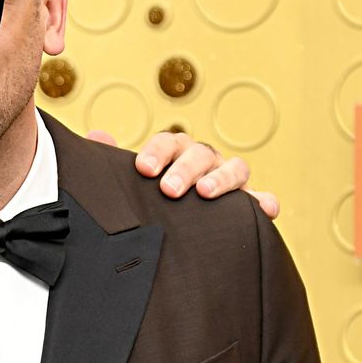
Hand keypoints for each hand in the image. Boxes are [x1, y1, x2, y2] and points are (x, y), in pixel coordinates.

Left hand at [87, 128, 278, 219]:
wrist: (172, 227)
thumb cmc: (151, 198)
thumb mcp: (132, 182)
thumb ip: (114, 163)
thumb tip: (96, 135)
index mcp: (176, 152)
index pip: (168, 142)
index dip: (157, 153)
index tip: (143, 170)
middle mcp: (205, 161)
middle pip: (200, 154)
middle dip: (185, 168)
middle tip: (169, 189)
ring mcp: (228, 180)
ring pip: (234, 168)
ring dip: (221, 179)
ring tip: (205, 193)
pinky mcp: (247, 203)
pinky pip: (261, 199)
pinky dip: (264, 202)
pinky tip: (265, 210)